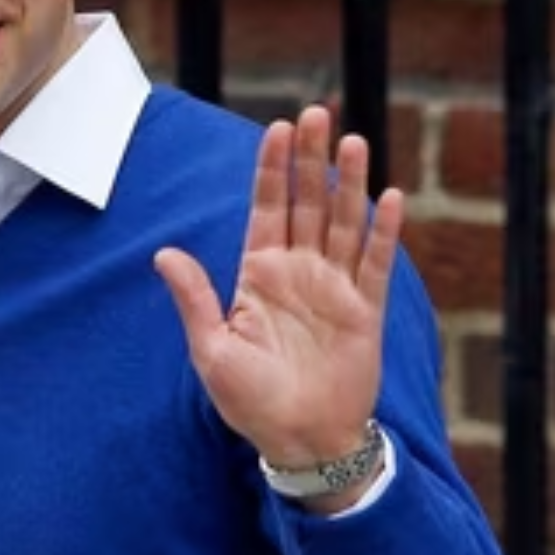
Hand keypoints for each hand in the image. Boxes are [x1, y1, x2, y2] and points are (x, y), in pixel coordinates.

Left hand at [154, 105, 403, 469]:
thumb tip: (163, 253)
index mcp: (259, 276)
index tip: (277, 129)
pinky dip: (385, 233)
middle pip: (308, 203)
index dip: (272, 170)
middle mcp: (299, 273)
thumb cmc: (250, 402)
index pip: (267, 209)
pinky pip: (377, 265)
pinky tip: (390, 198)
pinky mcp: (366, 312)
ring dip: (349, 183)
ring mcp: (335, 289)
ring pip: (345, 223)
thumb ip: (195, 298)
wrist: (299, 441)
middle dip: (310, 159)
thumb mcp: (212, 349)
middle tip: (316, 113)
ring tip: (352, 141)